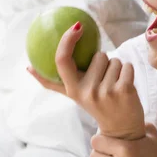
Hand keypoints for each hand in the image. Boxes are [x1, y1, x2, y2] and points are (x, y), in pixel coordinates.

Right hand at [28, 22, 145, 139]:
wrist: (121, 130)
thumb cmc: (96, 106)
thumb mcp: (72, 95)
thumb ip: (52, 82)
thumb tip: (28, 68)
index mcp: (72, 90)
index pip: (62, 60)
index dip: (67, 40)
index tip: (76, 26)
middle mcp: (87, 91)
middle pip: (98, 55)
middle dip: (104, 63)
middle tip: (105, 82)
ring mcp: (106, 91)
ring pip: (114, 60)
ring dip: (117, 69)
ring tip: (115, 85)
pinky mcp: (124, 90)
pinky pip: (127, 65)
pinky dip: (128, 72)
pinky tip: (126, 86)